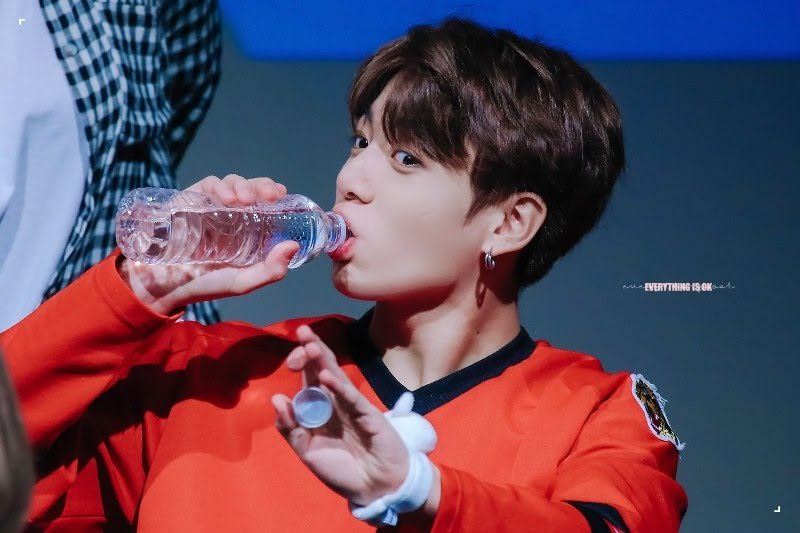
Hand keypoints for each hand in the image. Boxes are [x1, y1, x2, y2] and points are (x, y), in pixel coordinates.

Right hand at [118, 174, 300, 314]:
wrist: (164, 285)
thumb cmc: (204, 284)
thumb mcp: (242, 282)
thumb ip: (270, 271)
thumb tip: (293, 247)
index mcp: (247, 229)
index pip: (265, 203)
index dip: (274, 194)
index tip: (282, 195)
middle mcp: (231, 214)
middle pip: (251, 188)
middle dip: (263, 186)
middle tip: (270, 195)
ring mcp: (210, 205)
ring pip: (232, 182)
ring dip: (242, 186)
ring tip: (245, 200)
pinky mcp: (190, 199)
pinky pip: (208, 184)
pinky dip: (219, 186)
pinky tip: (226, 198)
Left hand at [270, 325, 410, 505]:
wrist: (373, 488)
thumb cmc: (342, 469)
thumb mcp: (307, 451)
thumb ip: (290, 428)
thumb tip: (277, 397)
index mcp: (321, 408)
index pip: (309, 379)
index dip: (301, 364)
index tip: (290, 360)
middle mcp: (336, 402)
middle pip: (323, 369)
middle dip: (313, 349)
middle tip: (302, 330)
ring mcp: (353, 406)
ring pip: (337, 377)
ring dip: (324, 360)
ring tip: (311, 345)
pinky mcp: (369, 416)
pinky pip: (352, 399)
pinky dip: (339, 388)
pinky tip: (327, 376)